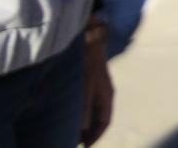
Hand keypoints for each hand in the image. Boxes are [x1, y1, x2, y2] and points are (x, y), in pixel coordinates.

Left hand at [81, 24, 113, 144]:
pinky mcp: (91, 80)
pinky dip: (82, 111)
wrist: (88, 39)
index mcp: (107, 97)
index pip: (104, 122)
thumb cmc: (87, 65)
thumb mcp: (85, 88)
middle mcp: (105, 93)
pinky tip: (71, 111)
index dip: (96, 136)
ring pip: (94, 109)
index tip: (85, 147)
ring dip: (85, 121)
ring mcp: (99, 86)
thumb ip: (84, 109)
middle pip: (100, 117)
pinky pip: (89, 101)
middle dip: (90, 131)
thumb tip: (82, 130)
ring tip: (72, 130)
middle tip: (77, 142)